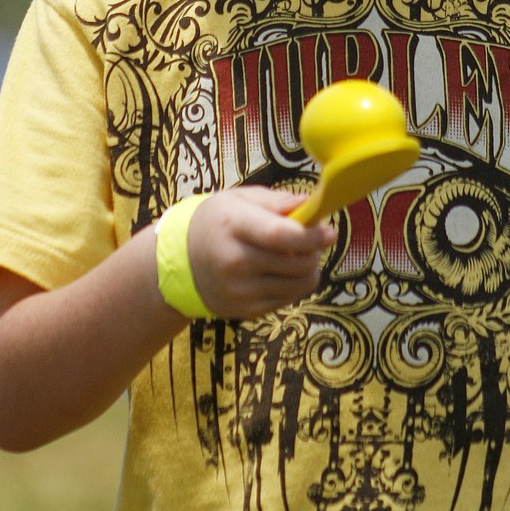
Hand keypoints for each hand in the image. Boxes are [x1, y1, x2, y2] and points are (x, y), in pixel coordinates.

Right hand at [187, 185, 335, 319]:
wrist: (181, 260)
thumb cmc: (217, 221)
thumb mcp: (240, 199)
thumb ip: (278, 201)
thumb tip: (312, 205)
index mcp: (233, 225)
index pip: (281, 235)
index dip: (312, 235)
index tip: (328, 231)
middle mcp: (235, 261)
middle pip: (296, 263)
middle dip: (314, 250)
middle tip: (312, 239)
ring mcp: (240, 290)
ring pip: (299, 284)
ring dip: (308, 269)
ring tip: (297, 255)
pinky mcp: (245, 311)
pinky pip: (288, 299)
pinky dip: (293, 284)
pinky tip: (280, 271)